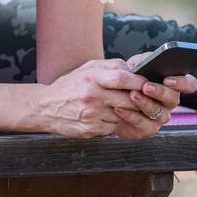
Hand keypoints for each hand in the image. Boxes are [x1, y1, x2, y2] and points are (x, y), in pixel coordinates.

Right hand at [34, 56, 196, 138]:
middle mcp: (91, 96)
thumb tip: (135, 67)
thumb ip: (111, 67)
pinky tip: (114, 117)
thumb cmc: (70, 85)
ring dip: (132, 113)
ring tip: (135, 108)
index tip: (150, 82)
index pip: (123, 77)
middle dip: (142, 99)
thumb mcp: (87, 69)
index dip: (140, 81)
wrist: (44, 107)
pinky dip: (119, 122)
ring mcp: (91, 115)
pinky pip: (114, 127)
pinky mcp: (91, 130)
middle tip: (152, 99)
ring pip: (124, 115)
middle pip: (128, 99)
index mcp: (91, 77)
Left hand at [111, 52, 196, 138]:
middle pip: (173, 98)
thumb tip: (149, 59)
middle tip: (146, 86)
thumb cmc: (128, 80)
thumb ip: (144, 60)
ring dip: (144, 103)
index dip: (182, 82)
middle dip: (160, 91)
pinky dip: (130, 115)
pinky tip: (120, 108)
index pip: (189, 84)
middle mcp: (169, 102)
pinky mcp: (148, 129)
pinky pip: (142, 124)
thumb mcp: (135, 66)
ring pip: (158, 112)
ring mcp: (160, 117)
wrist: (112, 99)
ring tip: (132, 95)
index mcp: (172, 84)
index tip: (168, 79)